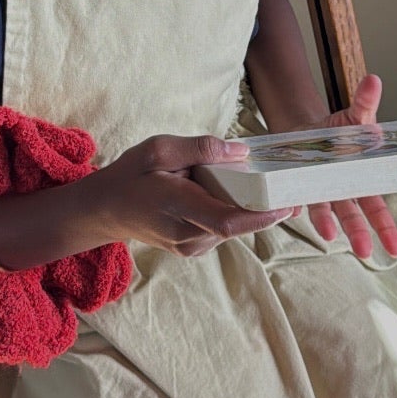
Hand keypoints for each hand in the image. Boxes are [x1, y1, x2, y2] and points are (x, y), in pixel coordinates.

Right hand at [88, 134, 297, 258]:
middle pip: (238, 224)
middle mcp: (187, 236)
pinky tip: (232, 195)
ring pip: (233, 227)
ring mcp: (191, 247)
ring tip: (257, 184)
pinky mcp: (194, 249)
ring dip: (248, 208)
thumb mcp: (159, 149)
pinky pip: (224, 229)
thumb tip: (241, 151)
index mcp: (177, 207)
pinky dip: (235, 212)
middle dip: (266, 207)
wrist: (105, 210)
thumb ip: (201, 149)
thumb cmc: (132, 175)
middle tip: (291, 187)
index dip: (262, 214)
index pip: (228, 220)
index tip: (288, 202)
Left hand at [307, 73, 396, 261]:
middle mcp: (341, 189)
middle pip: (353, 215)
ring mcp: (318, 189)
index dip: (386, 227)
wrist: (308, 130)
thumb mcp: (354, 116)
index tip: (396, 249)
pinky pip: (295, 197)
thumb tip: (374, 80)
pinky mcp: (295, 184)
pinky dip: (294, 205)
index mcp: (361, 178)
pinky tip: (292, 210)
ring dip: (327, 222)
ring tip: (329, 236)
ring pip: (325, 210)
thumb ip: (364, 103)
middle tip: (367, 252)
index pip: (377, 206)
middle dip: (360, 233)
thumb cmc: (339, 130)